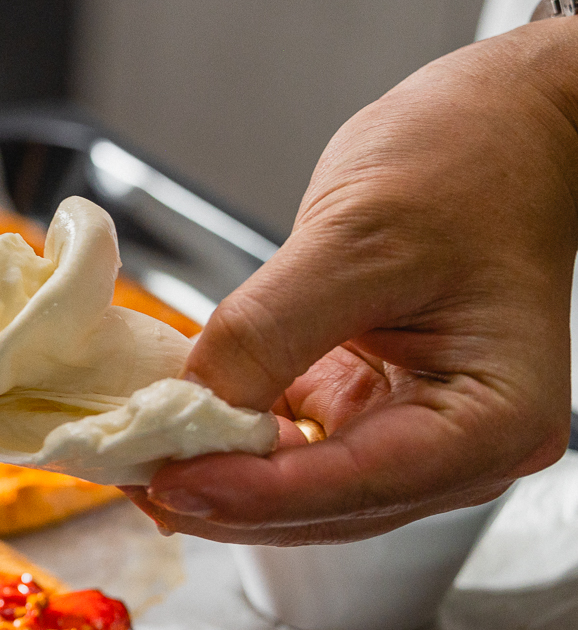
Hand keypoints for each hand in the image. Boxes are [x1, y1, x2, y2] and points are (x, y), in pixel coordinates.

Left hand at [134, 17, 577, 543]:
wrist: (503, 123)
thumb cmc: (471, 160)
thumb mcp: (360, 237)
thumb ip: (271, 328)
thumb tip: (192, 400)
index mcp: (492, 416)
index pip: (356, 485)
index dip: (251, 494)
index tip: (166, 483)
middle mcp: (460, 443)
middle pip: (321, 505)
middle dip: (221, 496)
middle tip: (126, 477)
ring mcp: (410, 427)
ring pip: (297, 487)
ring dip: (215, 475)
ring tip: (133, 458)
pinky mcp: (366, 401)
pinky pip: (287, 442)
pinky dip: (228, 438)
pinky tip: (169, 426)